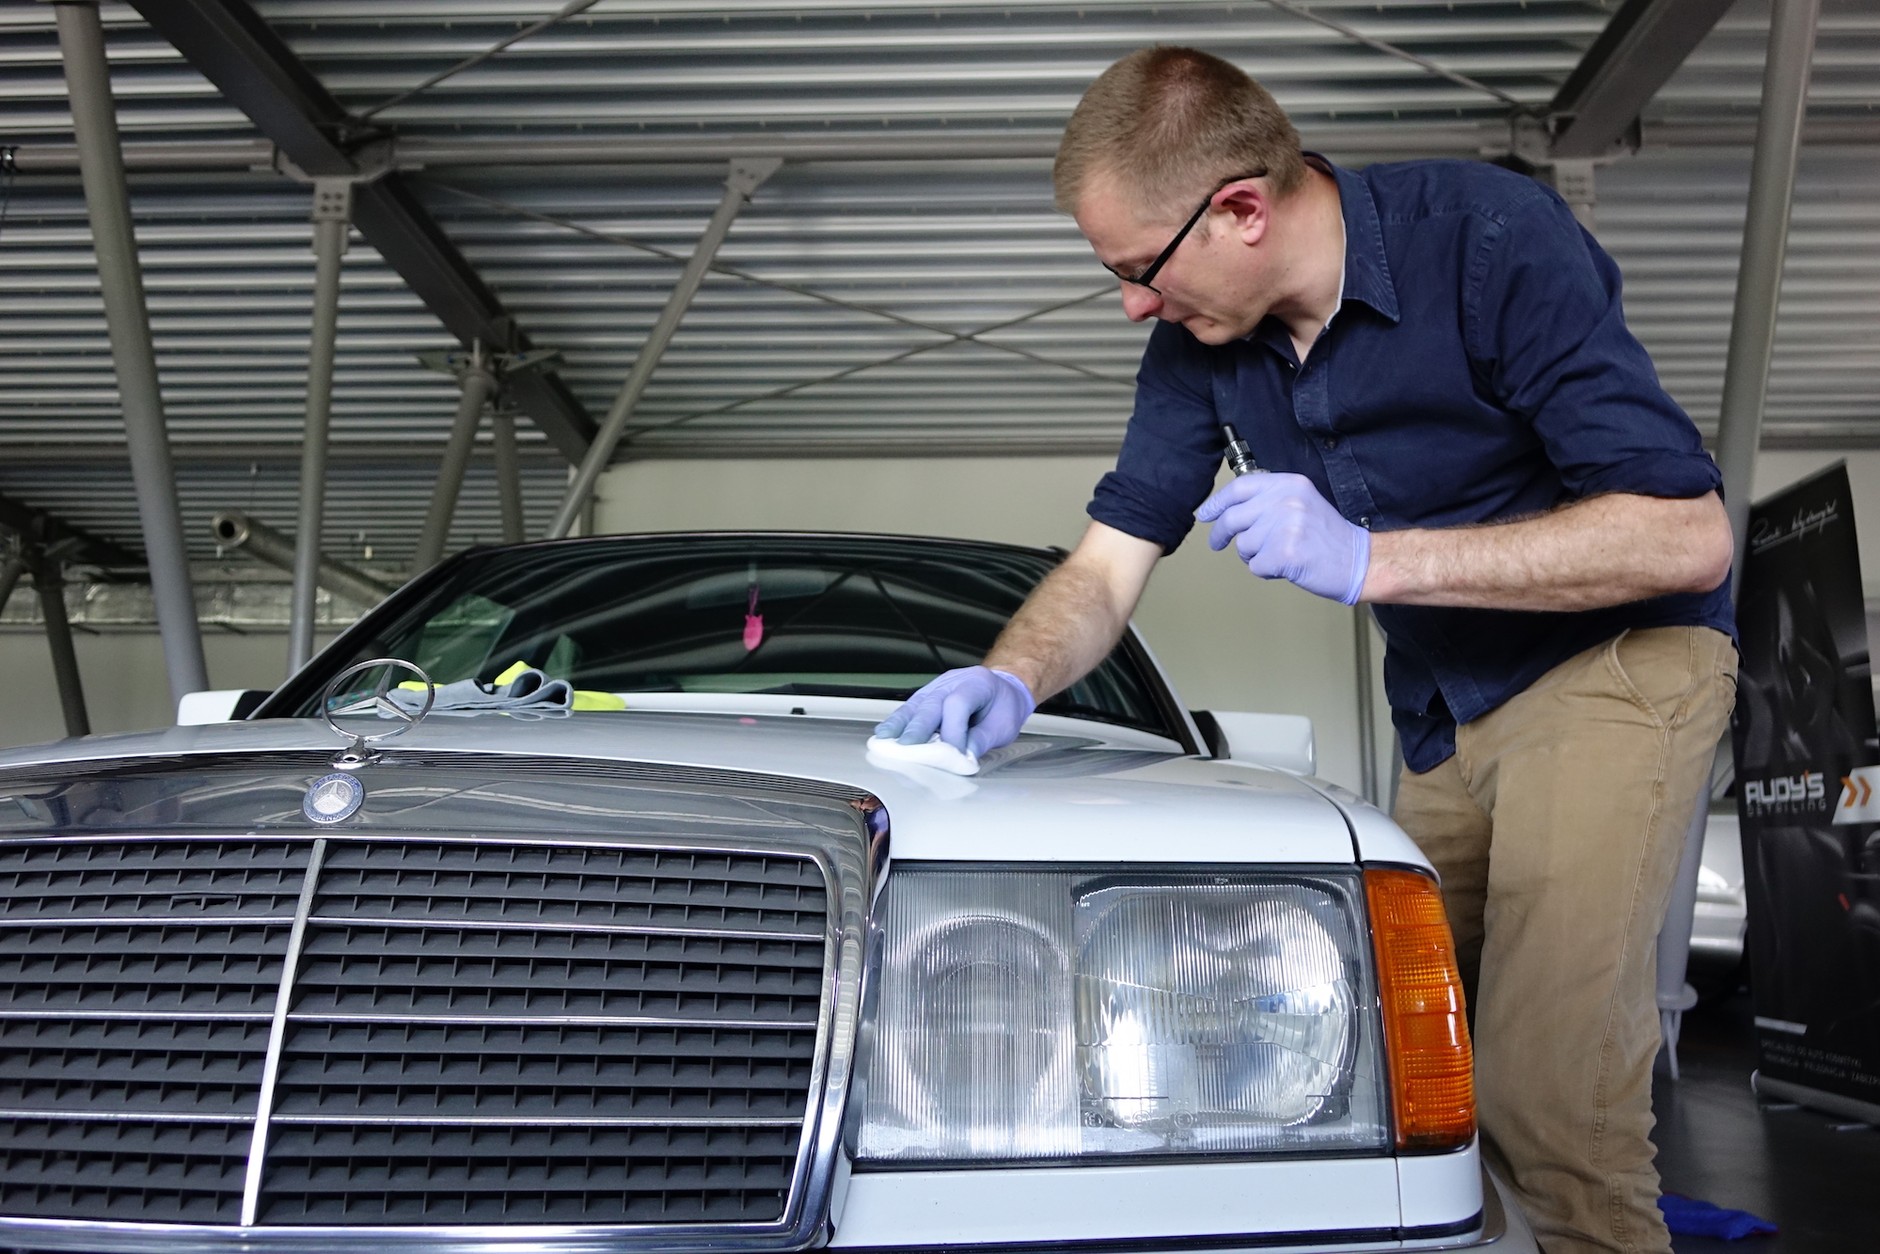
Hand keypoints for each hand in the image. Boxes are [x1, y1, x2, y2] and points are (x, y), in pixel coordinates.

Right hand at [873, 666, 1036, 755]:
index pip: (958, 704)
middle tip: (907, 748)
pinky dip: (899, 720)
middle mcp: (954, 680)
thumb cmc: (1004, 707)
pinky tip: (886, 731)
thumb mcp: (1004, 726)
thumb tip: (962, 758)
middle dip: (918, 727)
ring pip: (916, 704)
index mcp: (978, 683)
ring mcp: (938, 686)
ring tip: (885, 738)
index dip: (953, 730)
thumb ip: (982, 740)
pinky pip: (911, 707)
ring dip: (900, 723)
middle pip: (932, 703)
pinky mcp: (928, 695)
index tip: (951, 754)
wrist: (1004, 689)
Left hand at [1196, 473, 1370, 603]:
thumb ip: (1269, 500)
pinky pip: (1255, 566)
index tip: (1204, 514)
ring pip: (1243, 545)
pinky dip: (1266, 571)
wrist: (1357, 560)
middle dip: (1220, 534)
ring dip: (1254, 555)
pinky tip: (1286, 566)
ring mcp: (1285, 526)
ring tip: (1279, 554)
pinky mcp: (1284, 552)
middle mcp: (1286, 501)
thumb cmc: (1327, 537)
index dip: (1217, 502)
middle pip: (1233, 518)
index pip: (1240, 487)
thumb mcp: (1301, 503)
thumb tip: (1227, 508)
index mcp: (1289, 484)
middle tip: (1217, 543)